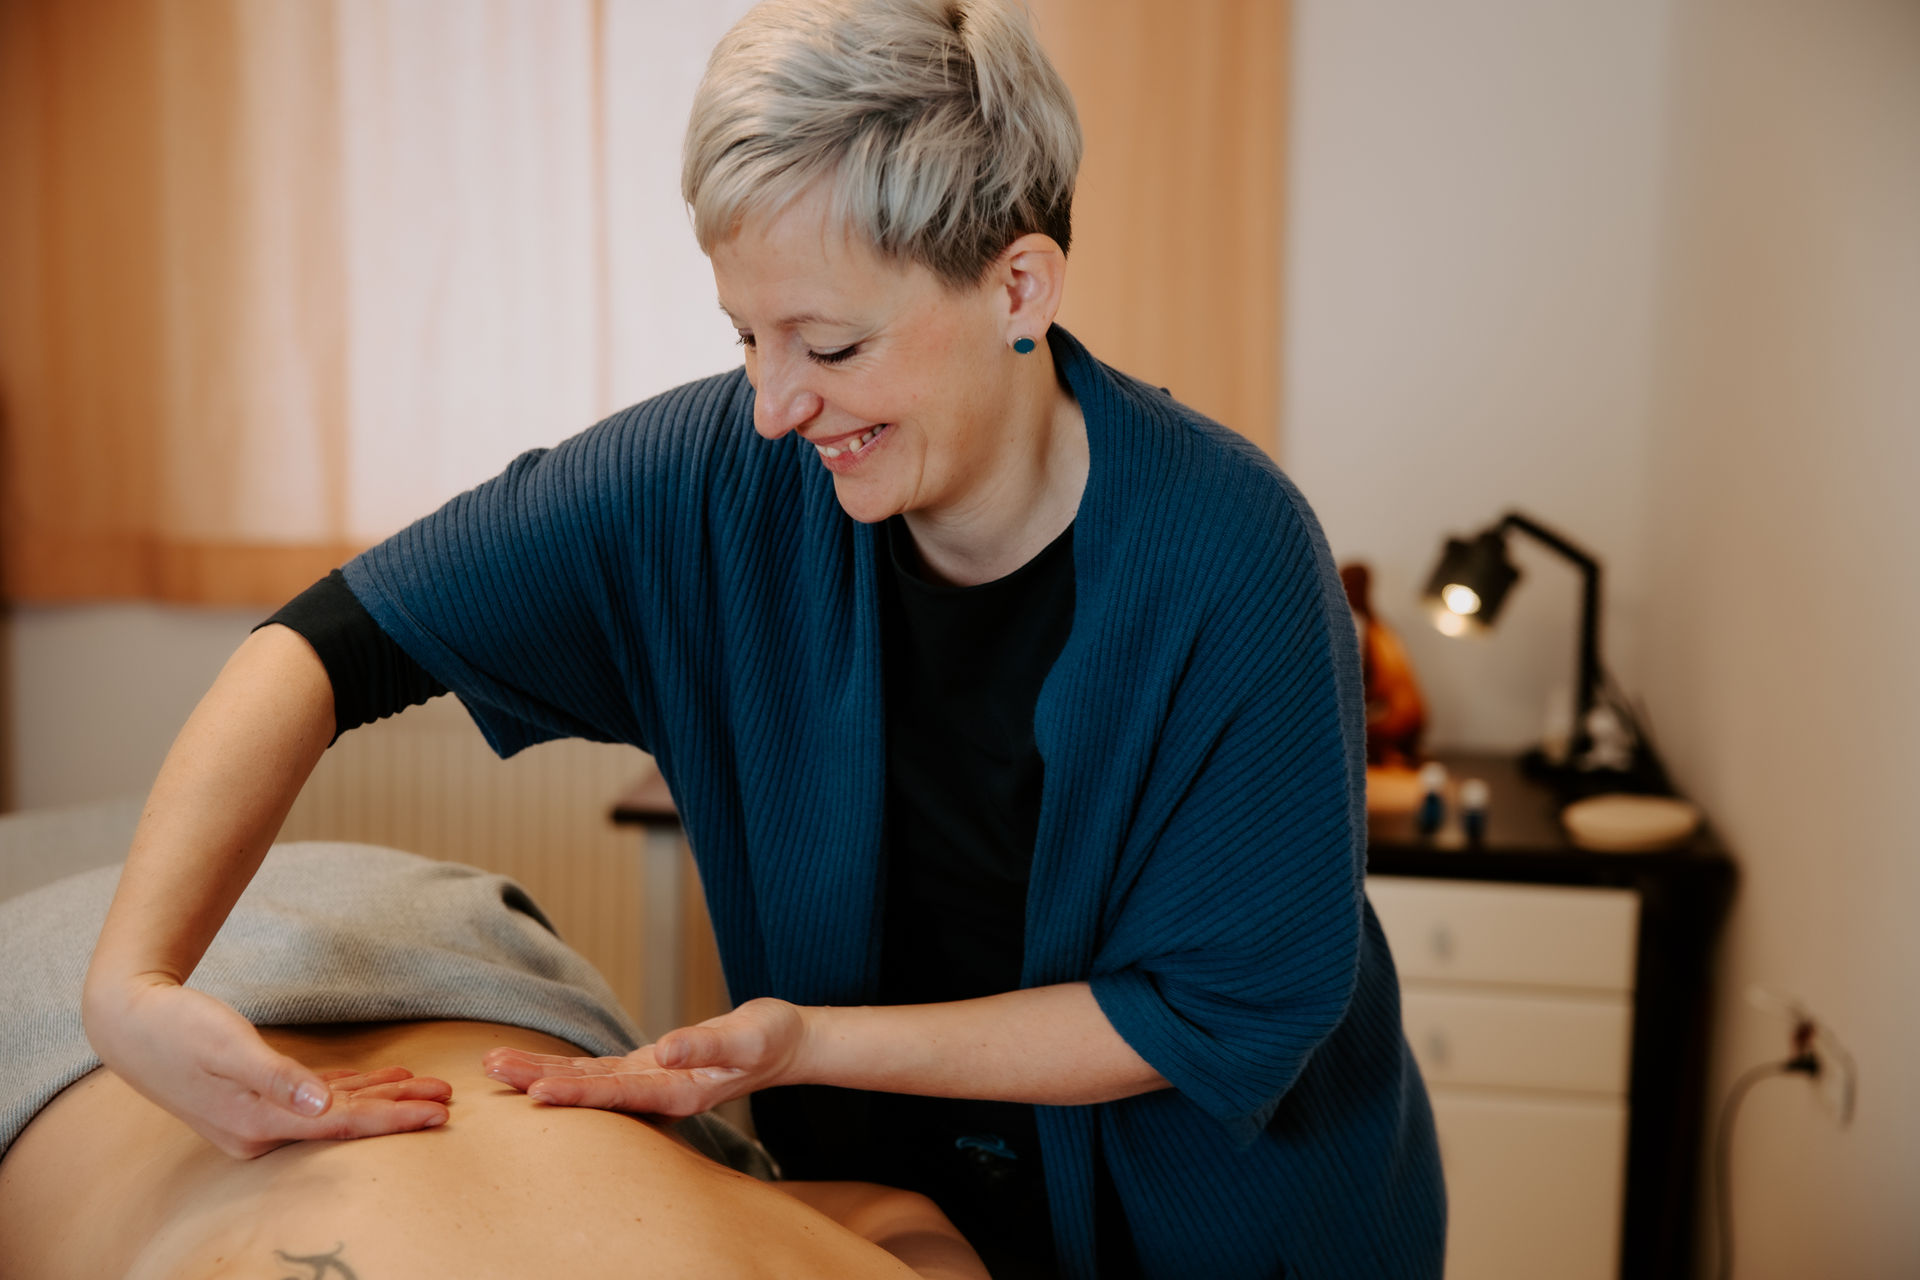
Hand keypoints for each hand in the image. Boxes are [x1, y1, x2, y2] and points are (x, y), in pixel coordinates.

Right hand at [83, 977, 451, 1158]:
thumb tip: (321, 1105)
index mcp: (258, 1123)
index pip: (341, 1125)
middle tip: (449, 1098)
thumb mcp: (227, 1047)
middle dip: (399, 1110)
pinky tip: (383, 1080)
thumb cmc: (177, 1028)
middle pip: (346, 1121)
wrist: (128, 1024)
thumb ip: (276, 1078)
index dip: (392, 1118)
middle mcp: (261, 1129)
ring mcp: (259, 1116)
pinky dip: (351, 1089)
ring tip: (429, 1088)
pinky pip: (317, 1098)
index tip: (437, 1112)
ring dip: (382, 1097)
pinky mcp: (257, 1098)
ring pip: (336, 1108)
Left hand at [482, 997, 808, 1115]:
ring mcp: (648, 1082)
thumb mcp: (746, 1038)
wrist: (785, 1043)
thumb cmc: (770, 1039)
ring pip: (586, 1080)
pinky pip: (598, 1070)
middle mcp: (655, 1093)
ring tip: (495, 1065)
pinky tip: (533, 1066)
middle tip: (492, 1070)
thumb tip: (669, 1048)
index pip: (617, 1094)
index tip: (535, 1092)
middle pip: (588, 1090)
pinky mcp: (648, 1067)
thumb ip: (707, 1045)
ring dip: (541, 1073)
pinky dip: (565, 1067)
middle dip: (539, 1080)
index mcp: (677, 1092)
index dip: (576, 1093)